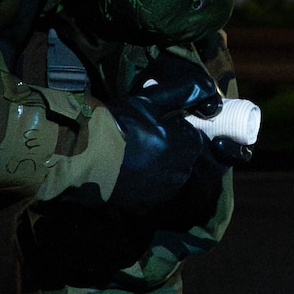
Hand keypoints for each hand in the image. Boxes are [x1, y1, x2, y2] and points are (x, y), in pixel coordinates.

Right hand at [106, 55, 220, 212]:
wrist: (86, 156)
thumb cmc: (120, 125)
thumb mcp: (149, 101)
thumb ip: (182, 93)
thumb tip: (207, 88)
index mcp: (185, 147)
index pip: (193, 137)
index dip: (176, 130)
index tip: (158, 125)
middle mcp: (179, 173)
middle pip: (183, 159)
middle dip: (171, 150)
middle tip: (145, 140)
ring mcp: (163, 193)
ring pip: (170, 177)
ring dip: (160, 168)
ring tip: (136, 157)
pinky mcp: (145, 206)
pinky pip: (152, 193)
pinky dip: (146, 185)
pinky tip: (129, 174)